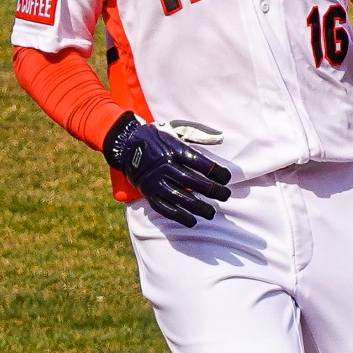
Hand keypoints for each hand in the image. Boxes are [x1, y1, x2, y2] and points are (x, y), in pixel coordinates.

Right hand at [103, 116, 233, 226]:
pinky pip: (165, 207)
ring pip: (180, 197)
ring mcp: (155, 180)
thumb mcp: (174, 131)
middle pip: (193, 182)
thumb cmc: (156, 137)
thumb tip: (220, 139)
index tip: (226, 178)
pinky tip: (192, 221)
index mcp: (173, 149)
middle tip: (225, 195)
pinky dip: (179, 216)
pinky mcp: (148, 192)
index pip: (200, 162)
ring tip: (211, 213)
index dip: (216, 172)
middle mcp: (165, 165)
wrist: (125, 143)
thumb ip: (196, 136)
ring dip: (198, 207)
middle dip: (213, 190)